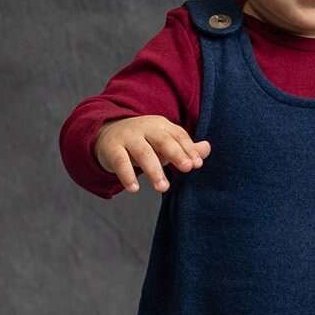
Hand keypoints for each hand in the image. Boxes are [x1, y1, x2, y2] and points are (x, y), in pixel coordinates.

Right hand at [93, 115, 210, 194]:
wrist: (107, 133)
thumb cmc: (144, 142)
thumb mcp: (164, 143)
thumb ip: (185, 148)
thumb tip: (207, 148)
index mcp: (161, 125)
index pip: (178, 135)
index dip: (188, 148)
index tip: (197, 164)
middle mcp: (146, 128)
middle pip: (163, 140)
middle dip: (176, 154)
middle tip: (187, 168)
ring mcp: (128, 137)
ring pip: (143, 152)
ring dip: (154, 170)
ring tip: (163, 188)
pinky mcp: (112, 148)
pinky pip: (120, 161)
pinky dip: (127, 175)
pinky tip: (134, 189)